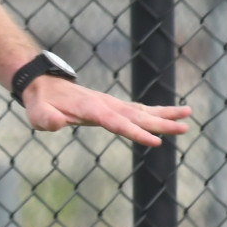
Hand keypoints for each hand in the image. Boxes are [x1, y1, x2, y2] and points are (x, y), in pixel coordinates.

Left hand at [22, 77, 192, 146]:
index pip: (116, 123)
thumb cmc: (41, 103)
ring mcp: (111, 104)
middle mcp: (106, 104)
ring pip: (142, 110)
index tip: (156, 141)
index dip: (136, 133)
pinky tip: (171, 116)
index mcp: (91, 109)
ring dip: (165, 114)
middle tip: (185, 128)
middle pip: (137, 116)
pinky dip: (154, 112)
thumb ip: (46, 118)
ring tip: (188, 115)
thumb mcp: (37, 113)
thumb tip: (53, 123)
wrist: (44, 85)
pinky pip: (137, 110)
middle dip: (161, 123)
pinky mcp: (113, 106)